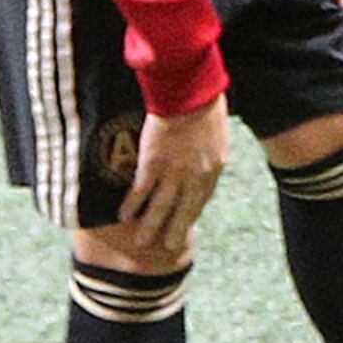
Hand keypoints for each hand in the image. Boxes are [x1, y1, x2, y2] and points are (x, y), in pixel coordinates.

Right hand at [123, 97, 231, 253]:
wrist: (190, 94)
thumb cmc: (206, 108)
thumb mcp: (217, 139)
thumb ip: (210, 157)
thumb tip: (207, 168)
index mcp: (214, 169)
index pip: (202, 199)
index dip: (192, 215)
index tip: (185, 226)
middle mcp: (196, 176)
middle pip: (184, 210)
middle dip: (175, 230)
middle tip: (168, 248)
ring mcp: (174, 171)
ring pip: (161, 206)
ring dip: (151, 225)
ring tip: (143, 242)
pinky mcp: (152, 163)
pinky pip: (141, 190)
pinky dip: (133, 204)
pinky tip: (124, 216)